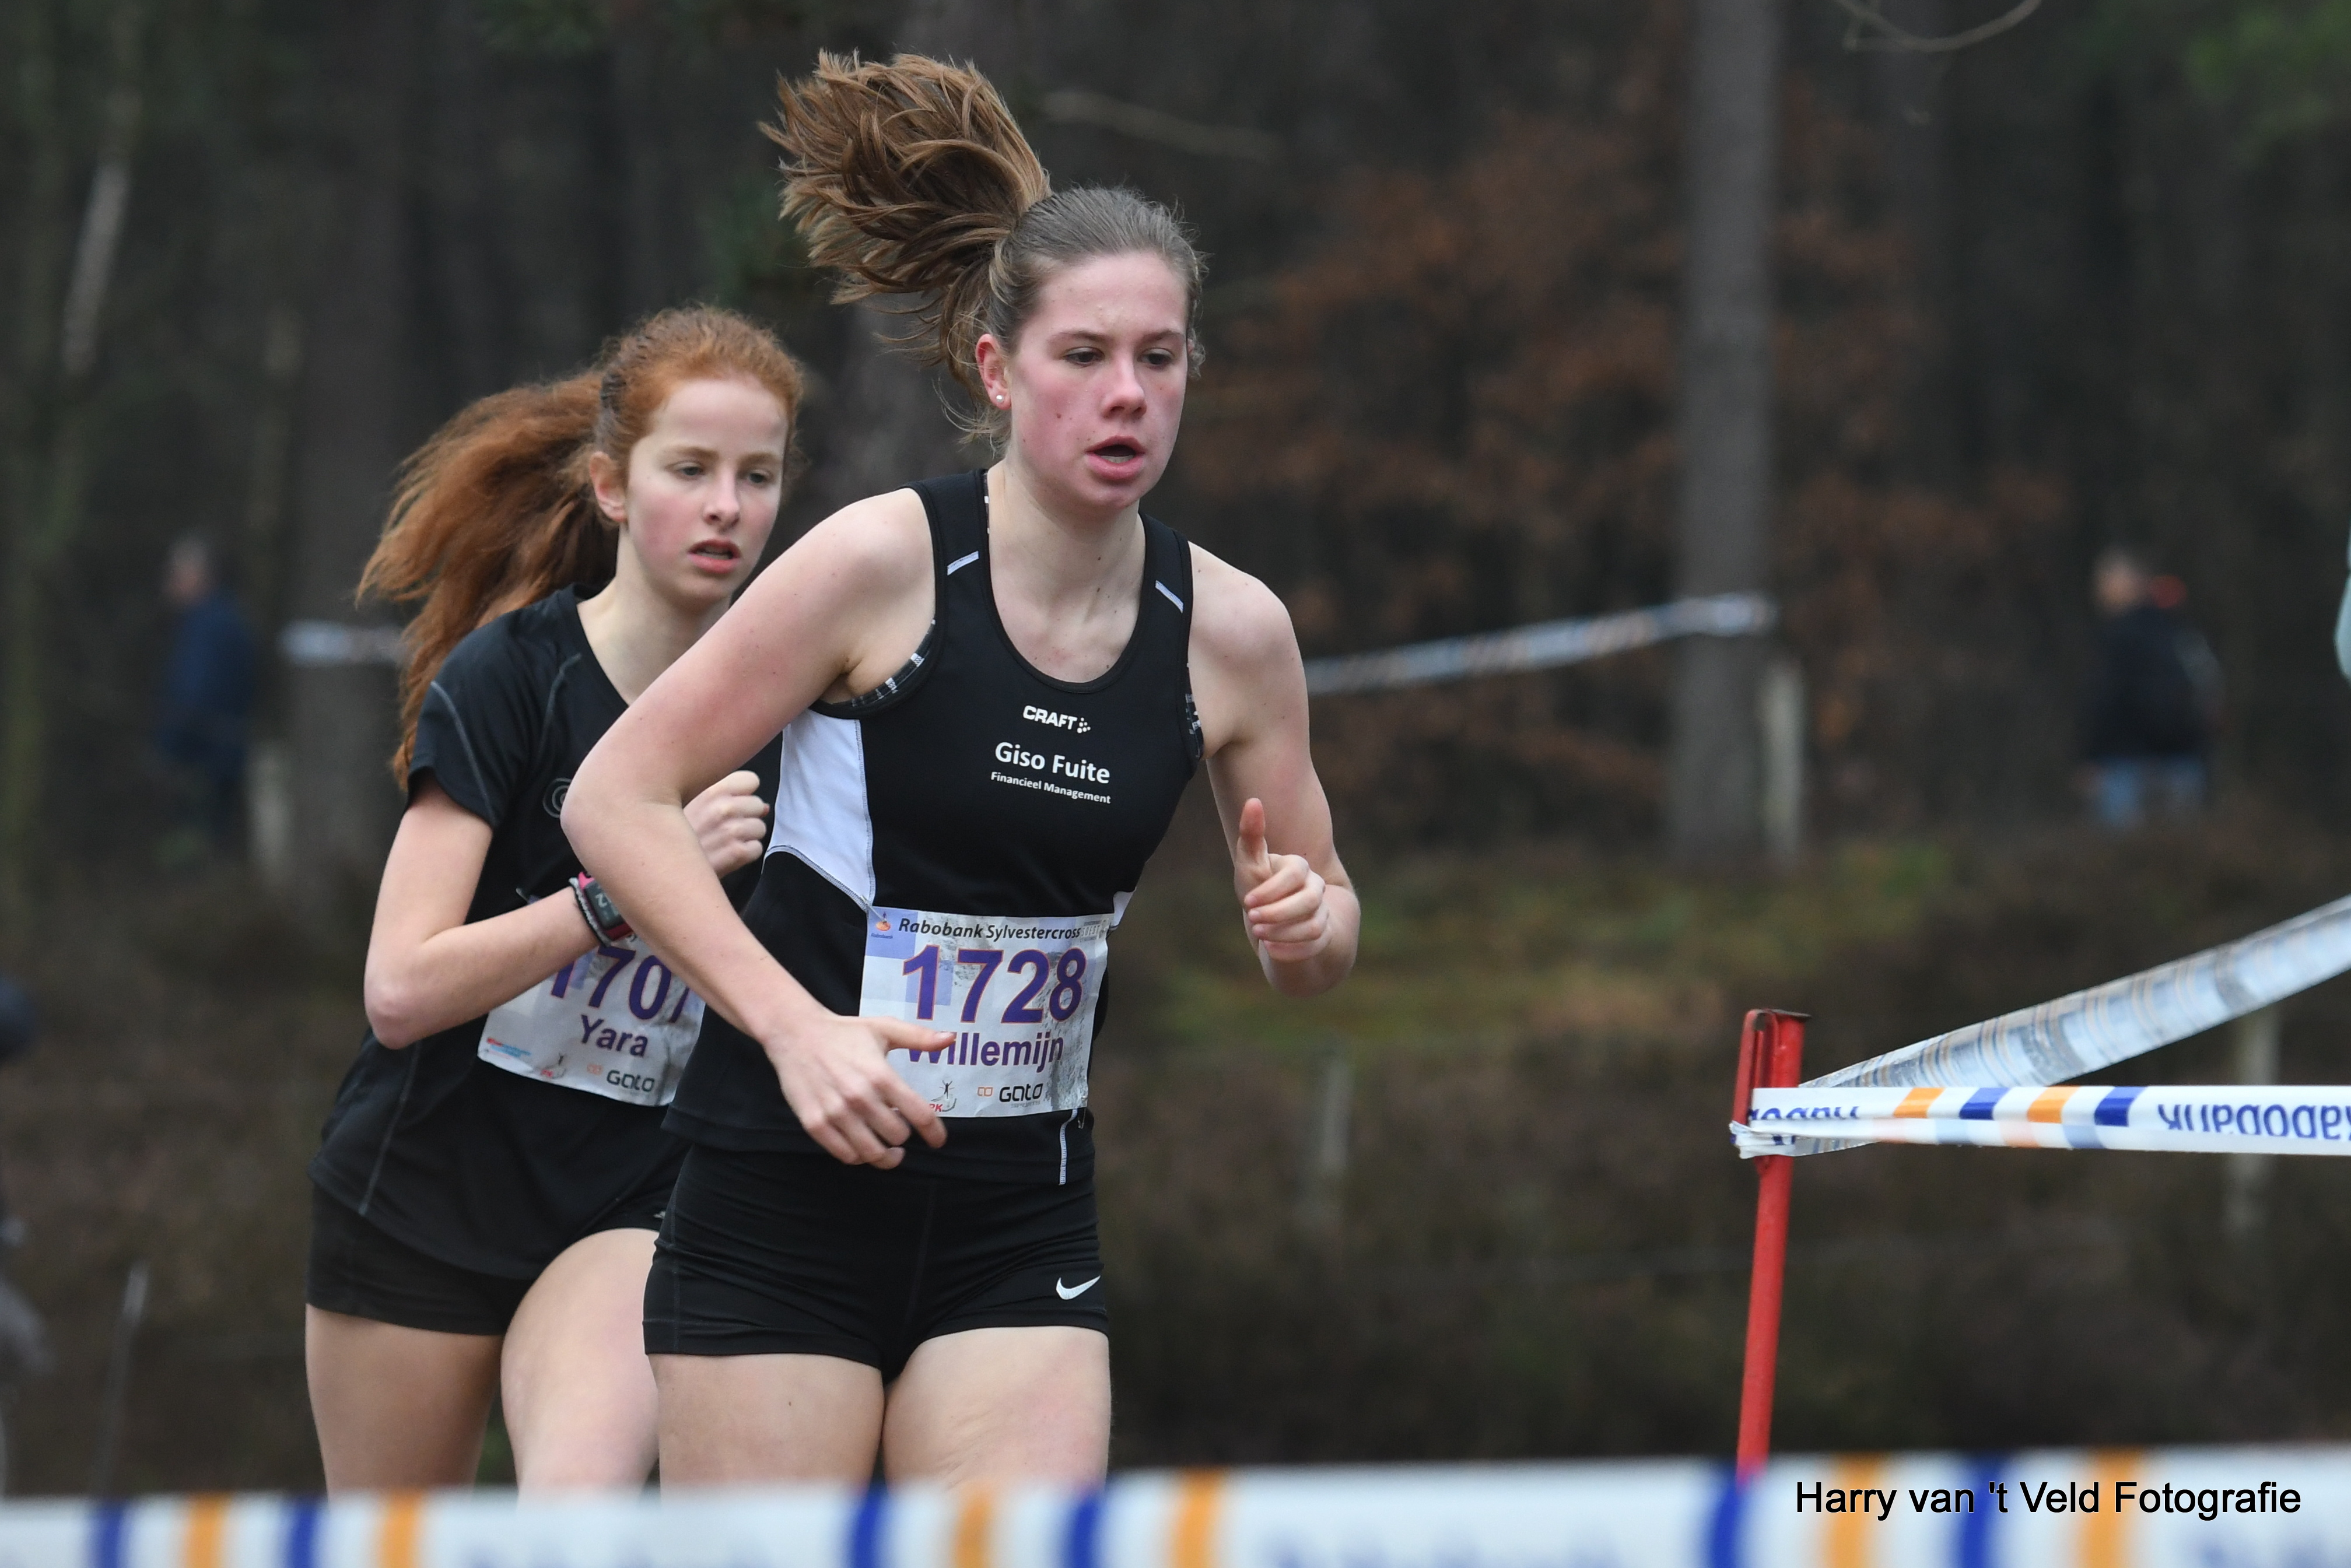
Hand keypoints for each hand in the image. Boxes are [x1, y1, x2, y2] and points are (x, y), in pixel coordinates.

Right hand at [684, 770, 768, 877]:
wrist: (662, 866)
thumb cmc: (675, 835)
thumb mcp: (692, 805)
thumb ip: (725, 799)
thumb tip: (763, 806)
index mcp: (712, 790)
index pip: (751, 780)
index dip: (745, 793)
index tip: (734, 803)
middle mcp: (724, 807)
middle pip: (758, 805)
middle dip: (747, 816)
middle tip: (726, 827)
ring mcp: (732, 830)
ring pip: (760, 827)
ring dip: (747, 836)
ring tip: (724, 842)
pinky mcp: (737, 853)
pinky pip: (756, 848)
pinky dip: (745, 854)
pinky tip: (726, 855)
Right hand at [766, 1013, 951, 1167]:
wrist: (795, 1034)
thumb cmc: (844, 1032)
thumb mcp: (884, 1028)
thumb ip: (918, 1038)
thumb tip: (951, 1039)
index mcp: (881, 1075)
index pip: (919, 1115)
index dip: (934, 1133)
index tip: (938, 1141)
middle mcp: (860, 1097)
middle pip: (897, 1137)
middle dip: (904, 1137)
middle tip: (900, 1131)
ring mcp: (835, 1113)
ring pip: (872, 1153)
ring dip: (885, 1155)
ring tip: (889, 1150)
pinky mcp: (814, 1124)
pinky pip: (845, 1155)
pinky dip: (859, 1156)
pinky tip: (863, 1146)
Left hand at [1233, 796, 1330, 963]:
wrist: (1273, 926)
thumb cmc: (1259, 890)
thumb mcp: (1251, 867)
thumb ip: (1251, 836)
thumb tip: (1253, 800)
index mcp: (1299, 868)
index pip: (1296, 873)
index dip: (1271, 889)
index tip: (1247, 902)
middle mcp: (1315, 888)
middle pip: (1310, 899)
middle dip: (1278, 911)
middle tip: (1252, 919)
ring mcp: (1322, 912)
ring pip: (1314, 923)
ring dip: (1285, 932)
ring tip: (1260, 935)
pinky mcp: (1323, 936)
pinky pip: (1316, 944)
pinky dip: (1293, 949)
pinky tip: (1271, 950)